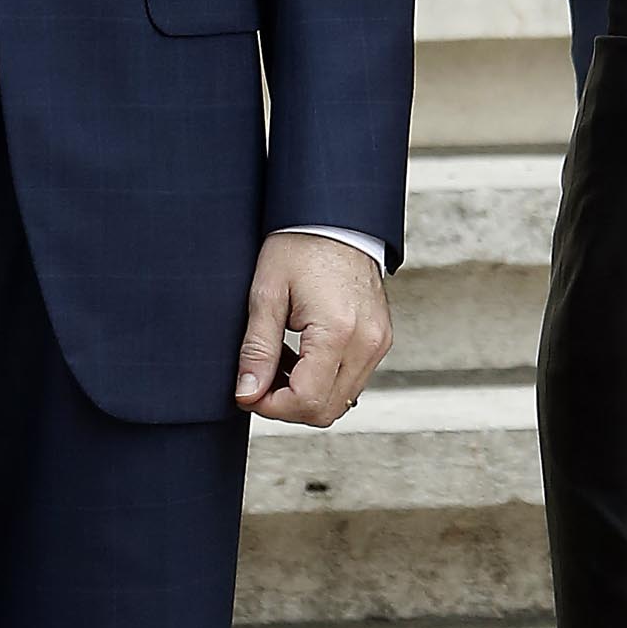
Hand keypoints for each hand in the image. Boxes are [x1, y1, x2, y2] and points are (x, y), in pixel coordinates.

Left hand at [234, 232, 391, 428]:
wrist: (336, 217)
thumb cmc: (300, 244)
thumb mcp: (267, 293)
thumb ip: (257, 349)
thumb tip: (247, 393)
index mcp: (339, 331)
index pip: (307, 401)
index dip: (271, 406)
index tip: (248, 390)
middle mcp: (367, 342)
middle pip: (326, 410)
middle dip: (287, 405)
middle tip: (259, 379)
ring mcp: (378, 342)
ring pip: (341, 401)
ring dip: (305, 393)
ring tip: (279, 360)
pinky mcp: (379, 339)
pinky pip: (351, 380)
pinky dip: (323, 380)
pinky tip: (300, 354)